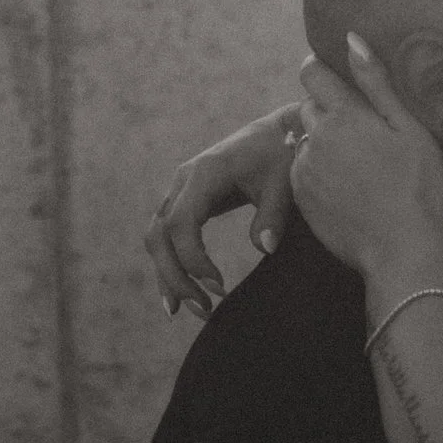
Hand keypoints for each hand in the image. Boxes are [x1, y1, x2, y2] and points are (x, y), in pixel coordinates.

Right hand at [145, 99, 301, 319]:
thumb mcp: (284, 182)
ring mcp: (181, 191)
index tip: (219, 286)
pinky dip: (171, 266)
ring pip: (158, 238)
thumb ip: (274, 213)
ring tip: (193, 311)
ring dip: (169, 276)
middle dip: (176, 276)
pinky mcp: (187, 202)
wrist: (278, 132)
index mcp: (204, 174)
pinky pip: (167, 237)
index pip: (182, 223)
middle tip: (204, 308)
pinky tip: (183, 297)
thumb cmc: (283, 155)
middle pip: (159, 234)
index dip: (193, 259)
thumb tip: (265, 247)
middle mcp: (184, 182)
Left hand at [289, 36, 442, 286]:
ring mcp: (304, 169)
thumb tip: (352, 39)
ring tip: (358, 167)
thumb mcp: (409, 130)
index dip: (322, 71)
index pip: (312, 73)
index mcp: (344, 116)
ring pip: (306, 140)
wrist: (400, 249)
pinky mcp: (300, 197)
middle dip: (329, 111)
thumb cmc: (416, 187)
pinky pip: (303, 171)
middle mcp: (316, 137)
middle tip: (362, 133)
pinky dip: (319, 173)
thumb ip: (377, 84)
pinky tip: (348, 188)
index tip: (337, 80)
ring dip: (324, 144)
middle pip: (309, 107)